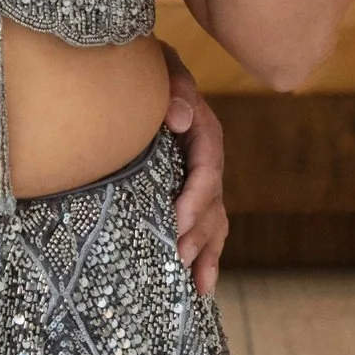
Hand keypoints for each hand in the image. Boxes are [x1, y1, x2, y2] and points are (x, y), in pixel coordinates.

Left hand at [165, 58, 228, 296]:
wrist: (140, 74)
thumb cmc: (150, 70)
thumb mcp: (164, 67)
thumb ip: (175, 86)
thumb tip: (178, 118)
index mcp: (204, 132)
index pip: (208, 169)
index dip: (196, 198)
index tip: (176, 221)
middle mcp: (208, 160)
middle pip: (212, 203)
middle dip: (198, 233)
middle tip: (178, 258)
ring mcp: (200, 180)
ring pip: (213, 221)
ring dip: (207, 252)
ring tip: (197, 284)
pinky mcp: (188, 195)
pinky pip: (205, 227)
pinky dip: (206, 257)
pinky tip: (200, 287)